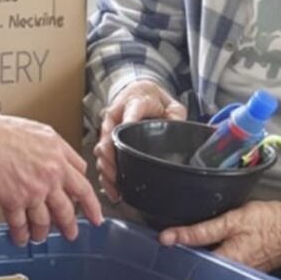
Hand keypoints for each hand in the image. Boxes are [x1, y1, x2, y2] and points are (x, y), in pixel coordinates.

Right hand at [0, 112, 103, 245]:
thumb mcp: (31, 130)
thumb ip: (44, 148)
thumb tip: (43, 160)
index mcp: (57, 150)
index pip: (81, 175)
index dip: (85, 193)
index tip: (87, 201)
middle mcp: (51, 171)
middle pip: (70, 204)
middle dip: (71, 223)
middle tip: (72, 232)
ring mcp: (35, 188)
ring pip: (47, 219)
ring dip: (43, 232)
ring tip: (40, 237)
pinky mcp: (16, 201)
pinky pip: (21, 224)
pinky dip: (21, 234)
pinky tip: (20, 238)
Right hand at [93, 81, 186, 203]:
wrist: (140, 92)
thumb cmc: (154, 100)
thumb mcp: (172, 105)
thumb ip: (176, 117)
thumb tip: (179, 132)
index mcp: (136, 101)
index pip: (130, 111)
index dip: (127, 125)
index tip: (125, 141)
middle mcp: (118, 113)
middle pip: (108, 135)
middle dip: (111, 157)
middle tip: (119, 174)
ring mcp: (108, 125)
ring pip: (101, 148)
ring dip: (106, 168)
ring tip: (116, 185)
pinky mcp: (104, 136)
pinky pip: (101, 156)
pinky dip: (104, 173)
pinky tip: (112, 186)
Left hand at [161, 199, 280, 270]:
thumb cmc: (271, 223)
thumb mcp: (232, 220)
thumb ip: (200, 231)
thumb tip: (169, 238)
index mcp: (225, 264)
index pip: (189, 269)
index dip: (172, 261)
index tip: (159, 250)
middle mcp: (230, 275)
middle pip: (197, 273)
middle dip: (181, 263)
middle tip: (165, 249)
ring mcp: (237, 274)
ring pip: (209, 270)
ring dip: (195, 260)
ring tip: (181, 248)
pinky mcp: (243, 269)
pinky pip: (221, 267)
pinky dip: (211, 259)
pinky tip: (206, 249)